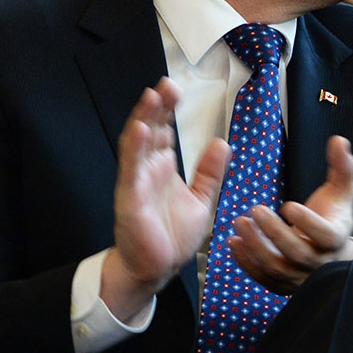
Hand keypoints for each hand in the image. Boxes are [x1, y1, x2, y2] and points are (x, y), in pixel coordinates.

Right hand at [101, 78, 229, 319]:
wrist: (156, 269)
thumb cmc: (172, 236)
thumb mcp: (201, 199)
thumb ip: (209, 173)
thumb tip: (222, 144)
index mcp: (163, 169)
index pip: (164, 132)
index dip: (168, 110)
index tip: (176, 90)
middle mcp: (148, 171)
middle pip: (150, 131)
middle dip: (157, 107)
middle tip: (166, 84)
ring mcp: (137, 182)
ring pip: (137, 144)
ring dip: (144, 119)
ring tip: (152, 97)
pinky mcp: (130, 198)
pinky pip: (131, 169)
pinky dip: (135, 148)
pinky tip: (141, 130)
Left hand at [228, 135, 352, 293]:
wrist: (331, 254)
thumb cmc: (334, 217)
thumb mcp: (342, 191)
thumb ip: (342, 166)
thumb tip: (339, 141)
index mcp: (335, 238)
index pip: (325, 235)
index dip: (307, 222)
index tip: (287, 204)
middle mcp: (318, 261)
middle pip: (296, 252)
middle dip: (273, 232)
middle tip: (255, 209)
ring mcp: (299, 276)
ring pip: (276, 267)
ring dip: (254, 246)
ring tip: (239, 223)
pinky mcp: (282, 283)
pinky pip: (262, 277)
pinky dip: (246, 262)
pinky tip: (234, 243)